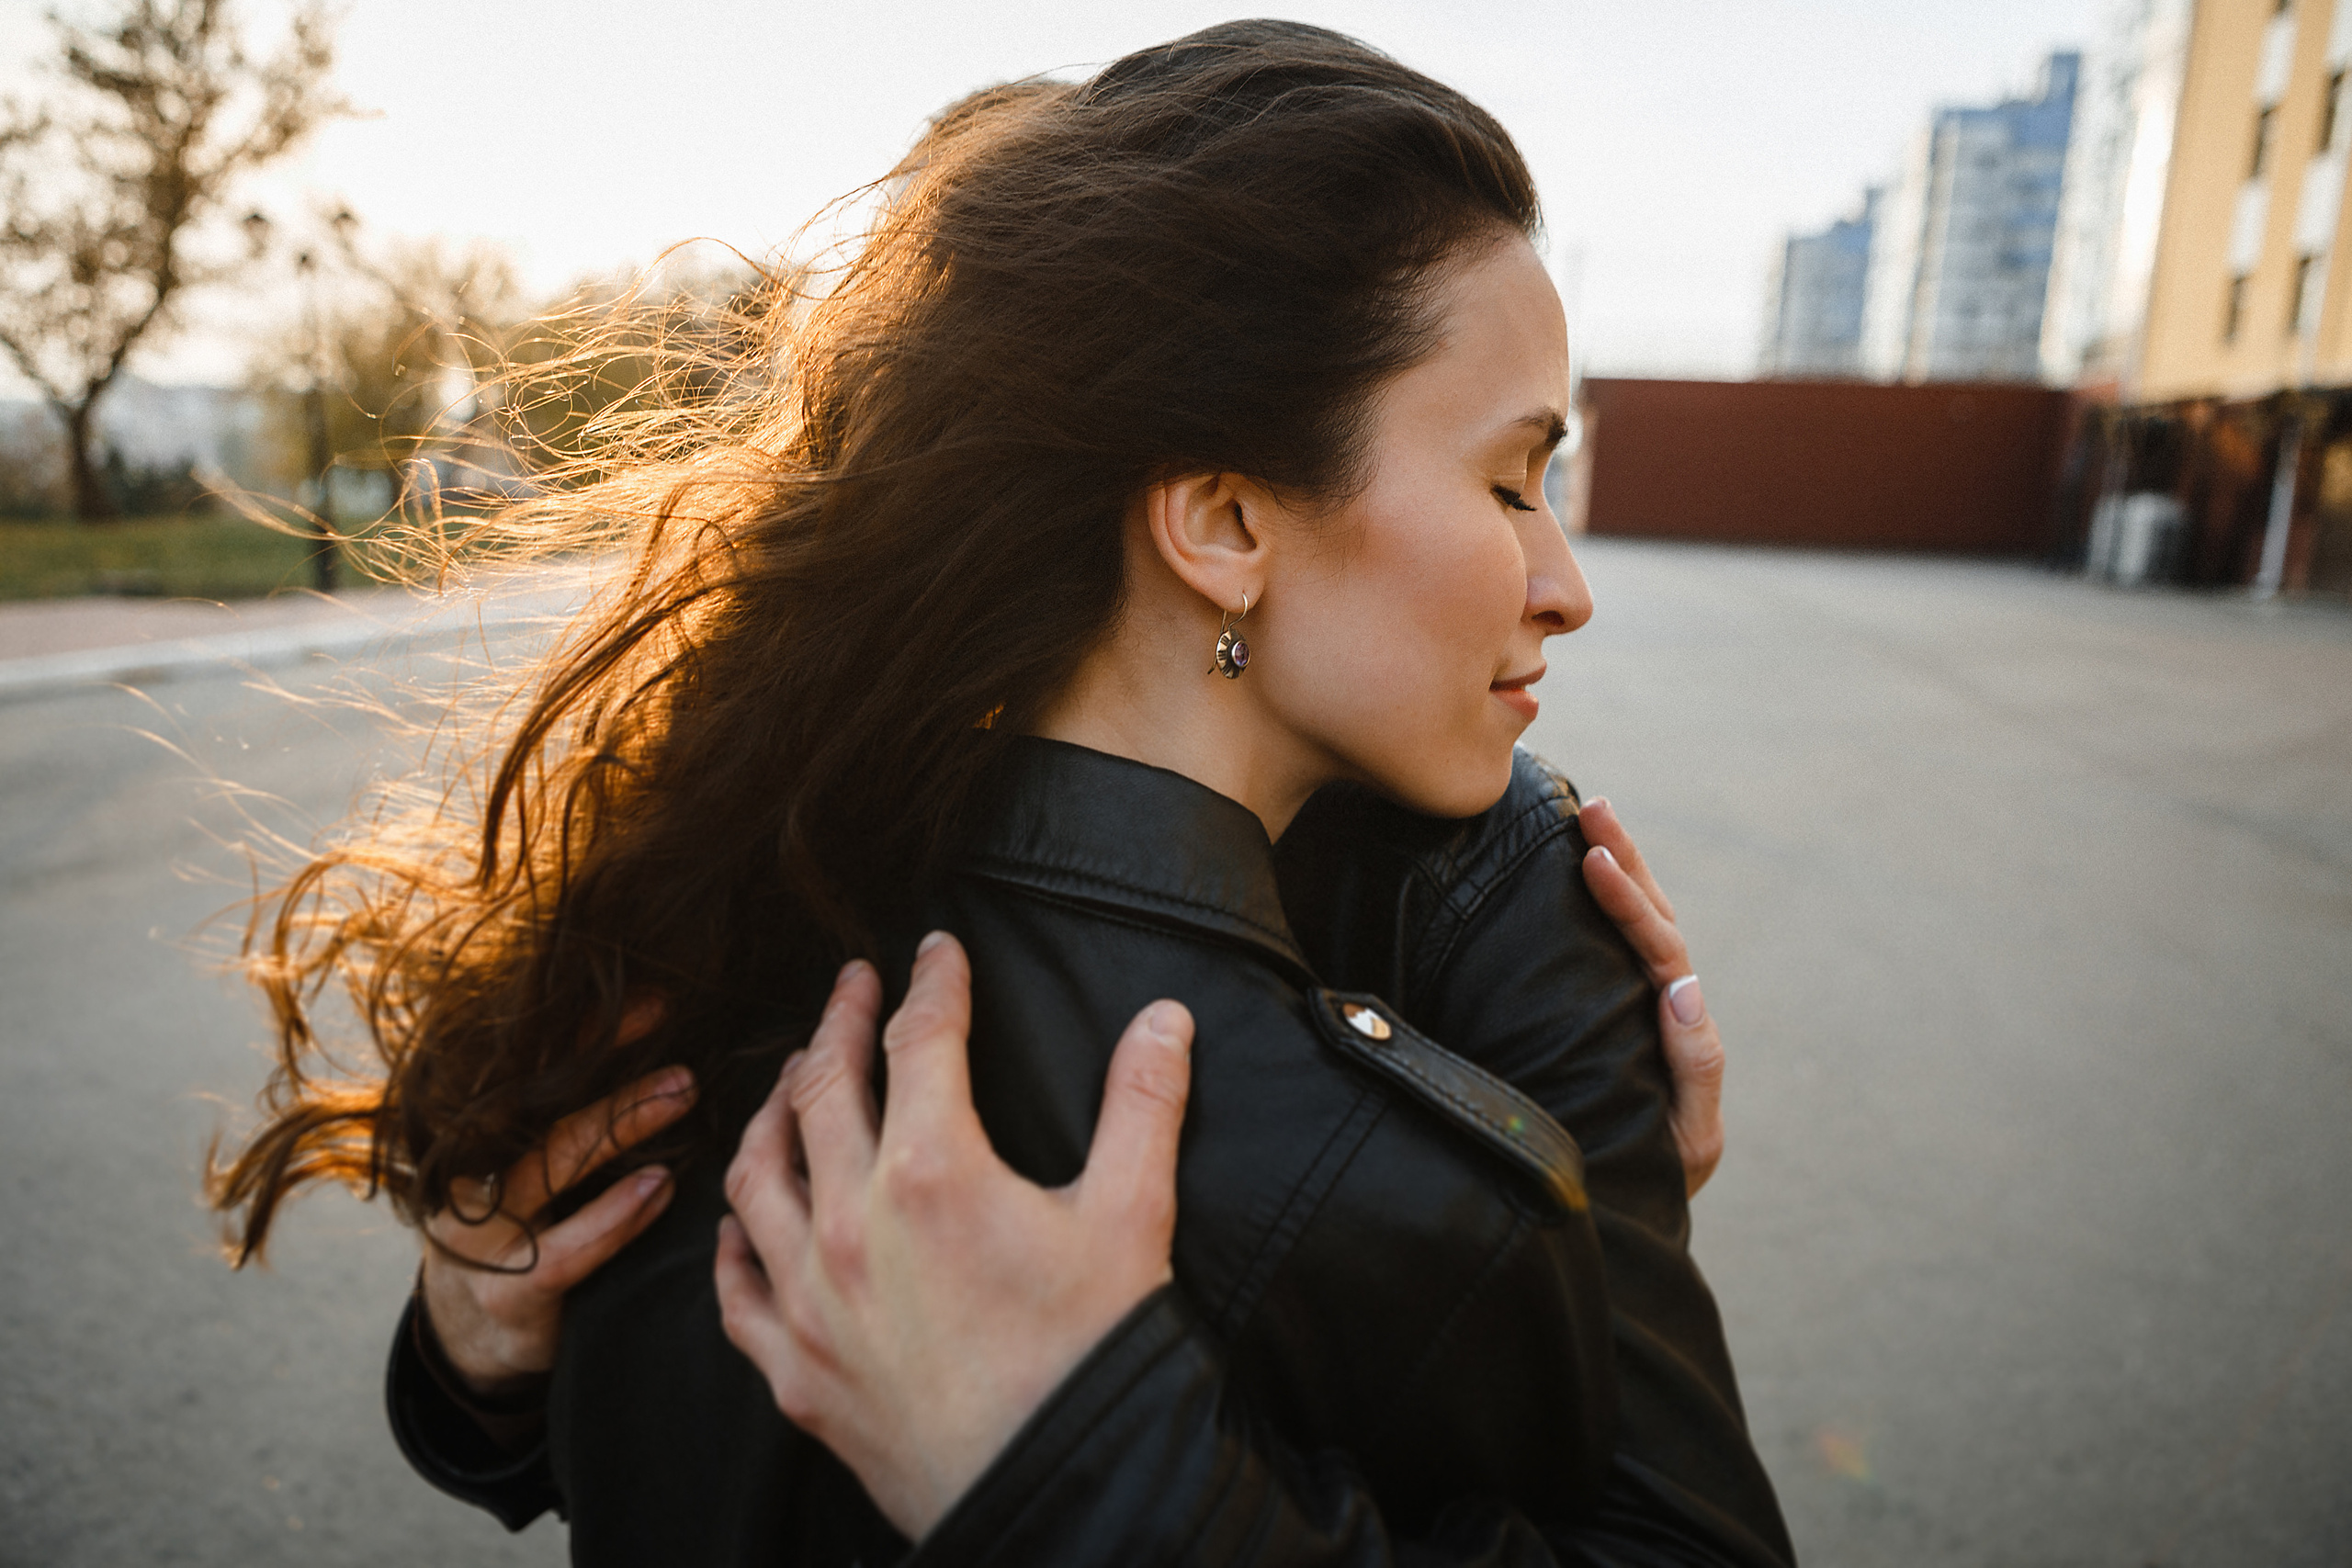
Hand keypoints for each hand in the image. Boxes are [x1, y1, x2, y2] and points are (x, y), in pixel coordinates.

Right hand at [419, 997, 693, 1394]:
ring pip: (548, 1164)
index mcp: (470, 1131)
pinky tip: (660, 1187)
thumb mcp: (531, 1161)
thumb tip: (659, 1037)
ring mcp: (478, 1235)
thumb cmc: (525, 1223)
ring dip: (620, 1122)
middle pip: (525, 1096)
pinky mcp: (507, 1292)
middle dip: (598, 1052)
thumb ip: (567, 1110)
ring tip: (683, 1091)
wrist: (474, 1334)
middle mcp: (461, 1172)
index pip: (520, 1062)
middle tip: (667, 1016)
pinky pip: (566, 1248)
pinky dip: (616, 1214)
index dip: (580, 1025)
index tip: (649, 996)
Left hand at [716, 932, 1192, 1540]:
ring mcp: (811, 1299)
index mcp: (933, 1172)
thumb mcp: (1134, 1217)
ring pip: (756, 1175)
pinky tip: (740, 1218)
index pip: (920, 1042)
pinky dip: (732, 1239)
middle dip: (836, 1024)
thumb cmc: (1093, 1358)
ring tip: (791, 1080)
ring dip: (771, 1113)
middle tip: (849, 985)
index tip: (936, 952)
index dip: (932, 985)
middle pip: (822, 1090)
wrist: (1056, 1492)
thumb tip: (1164, 1019)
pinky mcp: (795, 1370)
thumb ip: (1143, 1106)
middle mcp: (851, 1223)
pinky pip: (735, 1288)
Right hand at [1577, 797, 1724, 1197]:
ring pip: (1637, 923)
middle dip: (1626, 858)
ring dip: (1618, 865)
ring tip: (1589, 814)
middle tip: (1592, 807)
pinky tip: (1573, 868)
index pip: (1659, 949)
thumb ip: (1696, 1066)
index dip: (1629, 905)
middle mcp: (1666, 1004)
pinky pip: (1609, 948)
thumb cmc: (1657, 1178)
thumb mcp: (1689, 1136)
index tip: (1593, 861)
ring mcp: (1638, 1005)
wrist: (1633, 1213)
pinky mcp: (1609, 1013)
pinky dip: (1601, 903)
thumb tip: (1682, 986)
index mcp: (1681, 1027)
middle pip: (1653, 917)